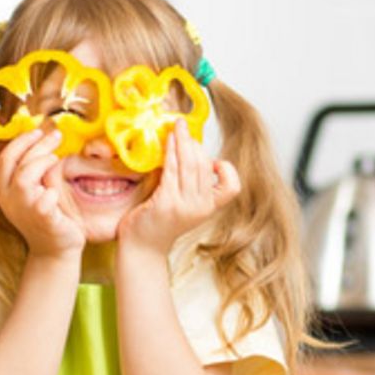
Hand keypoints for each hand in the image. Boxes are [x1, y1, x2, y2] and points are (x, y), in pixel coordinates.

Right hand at [0, 130, 84, 257]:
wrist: (55, 250)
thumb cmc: (47, 218)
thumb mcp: (35, 191)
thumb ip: (34, 171)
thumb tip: (44, 141)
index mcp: (4, 190)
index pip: (6, 158)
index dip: (22, 140)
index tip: (39, 131)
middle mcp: (9, 200)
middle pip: (17, 163)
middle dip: (38, 144)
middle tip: (56, 135)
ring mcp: (24, 211)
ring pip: (25, 177)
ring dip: (42, 163)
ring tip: (55, 159)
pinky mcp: (42, 220)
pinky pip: (45, 199)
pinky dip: (53, 191)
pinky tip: (57, 192)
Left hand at [118, 119, 240, 253]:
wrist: (142, 248)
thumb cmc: (159, 224)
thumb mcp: (184, 206)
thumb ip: (190, 185)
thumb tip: (190, 152)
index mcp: (209, 208)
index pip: (232, 187)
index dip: (226, 170)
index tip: (212, 161)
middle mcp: (201, 207)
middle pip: (206, 166)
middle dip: (195, 142)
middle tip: (183, 125)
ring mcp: (185, 205)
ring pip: (191, 164)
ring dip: (183, 141)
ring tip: (176, 127)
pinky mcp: (166, 202)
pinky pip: (172, 169)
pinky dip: (171, 151)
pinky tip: (167, 141)